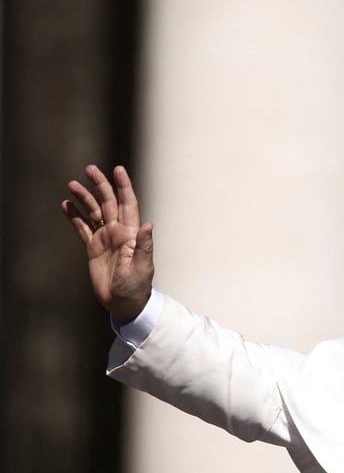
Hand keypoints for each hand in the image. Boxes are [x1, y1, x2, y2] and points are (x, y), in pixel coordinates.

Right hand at [61, 165, 154, 323]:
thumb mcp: (142, 267)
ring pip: (94, 212)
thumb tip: (148, 224)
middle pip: (108, 202)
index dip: (124, 186)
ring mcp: (105, 239)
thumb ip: (144, 245)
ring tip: (72, 184)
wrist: (124, 303)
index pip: (128, 204)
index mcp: (131, 233)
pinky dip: (75, 216)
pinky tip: (66, 205)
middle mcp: (118, 232)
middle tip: (89, 169)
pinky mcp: (93, 248)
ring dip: (84, 198)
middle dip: (100, 185)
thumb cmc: (136, 287)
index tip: (118, 169)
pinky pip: (83, 228)